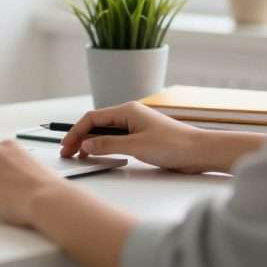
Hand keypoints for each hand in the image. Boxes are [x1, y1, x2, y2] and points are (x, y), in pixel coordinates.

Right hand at [60, 101, 209, 172]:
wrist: (200, 152)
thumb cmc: (174, 145)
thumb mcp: (136, 146)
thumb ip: (108, 144)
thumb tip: (86, 144)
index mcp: (127, 111)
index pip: (92, 118)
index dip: (76, 131)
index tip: (66, 145)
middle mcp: (129, 115)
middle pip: (96, 124)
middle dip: (80, 137)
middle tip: (69, 152)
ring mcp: (135, 126)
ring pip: (105, 132)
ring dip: (91, 142)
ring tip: (80, 155)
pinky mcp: (141, 137)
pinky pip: (116, 139)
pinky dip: (104, 146)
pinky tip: (99, 155)